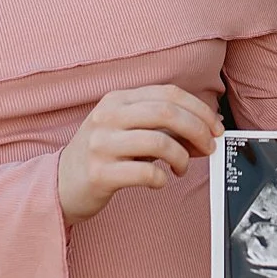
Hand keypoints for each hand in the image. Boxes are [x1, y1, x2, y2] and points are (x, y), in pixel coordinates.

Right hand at [57, 85, 223, 226]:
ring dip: (181, 157)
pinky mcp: (100, 173)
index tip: (216, 126)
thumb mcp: (128, 131)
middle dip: (198, 130)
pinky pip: (146, 173)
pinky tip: (159, 181)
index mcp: (117, 100)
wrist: (60, 184)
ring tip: (180, 168)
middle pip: (167, 113)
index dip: (199, 109)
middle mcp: (107, 117)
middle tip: (209, 147)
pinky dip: (162, 178)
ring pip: (159, 141)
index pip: (168, 93)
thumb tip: (205, 132)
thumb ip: (163, 127)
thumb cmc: (102, 155)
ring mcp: (101, 144)